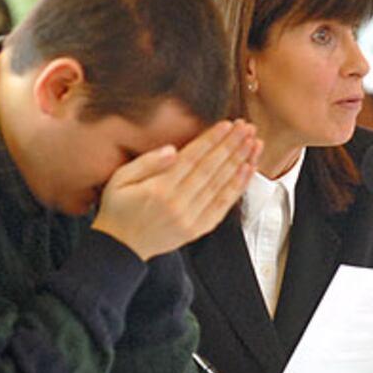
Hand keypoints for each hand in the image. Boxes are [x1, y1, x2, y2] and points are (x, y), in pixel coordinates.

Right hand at [92, 120, 260, 260]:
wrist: (120, 248)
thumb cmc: (117, 209)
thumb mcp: (119, 180)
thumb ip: (146, 163)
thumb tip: (172, 150)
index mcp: (158, 190)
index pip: (192, 159)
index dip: (212, 140)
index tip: (227, 125)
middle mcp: (178, 204)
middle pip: (211, 169)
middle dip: (231, 146)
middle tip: (247, 127)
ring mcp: (190, 219)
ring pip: (221, 185)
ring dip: (240, 162)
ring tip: (254, 143)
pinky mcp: (198, 229)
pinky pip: (222, 205)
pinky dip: (237, 187)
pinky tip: (247, 170)